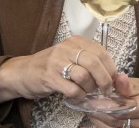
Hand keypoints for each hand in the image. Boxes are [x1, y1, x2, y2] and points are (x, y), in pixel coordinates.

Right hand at [0, 36, 116, 102]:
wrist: (23, 71)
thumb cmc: (52, 65)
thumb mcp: (71, 56)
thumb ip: (90, 61)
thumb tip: (115, 75)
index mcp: (75, 41)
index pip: (101, 51)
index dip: (111, 68)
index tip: (114, 80)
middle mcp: (67, 47)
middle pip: (94, 62)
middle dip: (105, 80)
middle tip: (106, 90)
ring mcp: (57, 61)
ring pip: (84, 76)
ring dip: (90, 89)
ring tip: (88, 92)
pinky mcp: (49, 76)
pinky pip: (72, 89)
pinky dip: (79, 97)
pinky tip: (77, 97)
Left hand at [88, 75, 138, 127]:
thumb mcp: (136, 84)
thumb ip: (126, 84)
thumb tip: (119, 78)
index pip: (124, 109)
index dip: (107, 105)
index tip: (92, 99)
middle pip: (118, 122)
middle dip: (100, 114)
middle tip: (87, 105)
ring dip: (100, 120)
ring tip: (89, 110)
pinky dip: (103, 125)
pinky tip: (96, 116)